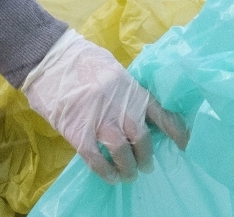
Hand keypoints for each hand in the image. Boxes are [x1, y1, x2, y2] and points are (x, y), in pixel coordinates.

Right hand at [23, 29, 189, 183]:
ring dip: (128, 168)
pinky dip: (106, 172)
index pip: (161, 114)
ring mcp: (100, 121)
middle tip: (146, 166)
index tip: (185, 145)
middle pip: (142, 139)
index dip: (176, 132)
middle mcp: (121, 107)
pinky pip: (97, 160)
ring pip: (123, 153)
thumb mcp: (113, 68)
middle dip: (146, 156)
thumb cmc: (80, 58)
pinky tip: (110, 177)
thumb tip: (136, 111)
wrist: (49, 57)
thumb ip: (126, 90)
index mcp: (132, 89)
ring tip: (128, 175)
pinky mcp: (79, 132)